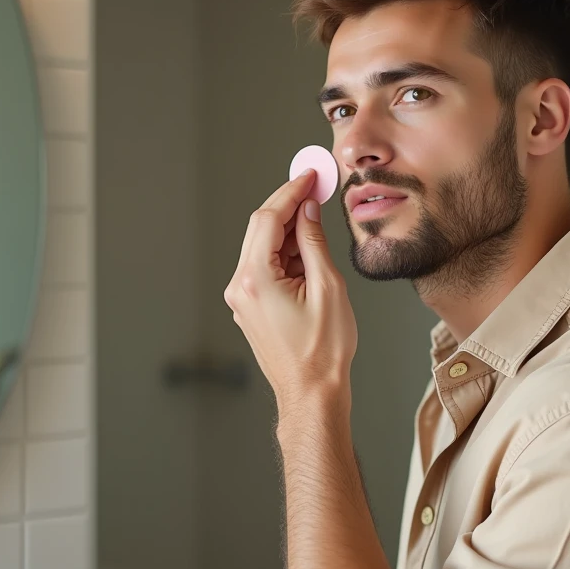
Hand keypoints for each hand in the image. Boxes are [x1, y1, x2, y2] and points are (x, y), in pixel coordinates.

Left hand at [224, 170, 356, 421]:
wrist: (311, 393)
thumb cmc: (323, 351)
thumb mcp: (328, 288)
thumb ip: (314, 244)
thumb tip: (308, 212)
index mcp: (256, 278)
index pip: (270, 218)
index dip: (291, 191)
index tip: (310, 175)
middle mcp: (241, 285)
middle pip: (261, 228)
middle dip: (289, 206)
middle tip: (316, 188)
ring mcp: (242, 297)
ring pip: (263, 247)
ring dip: (290, 232)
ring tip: (319, 227)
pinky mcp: (249, 306)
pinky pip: (264, 267)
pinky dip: (285, 254)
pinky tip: (308, 254)